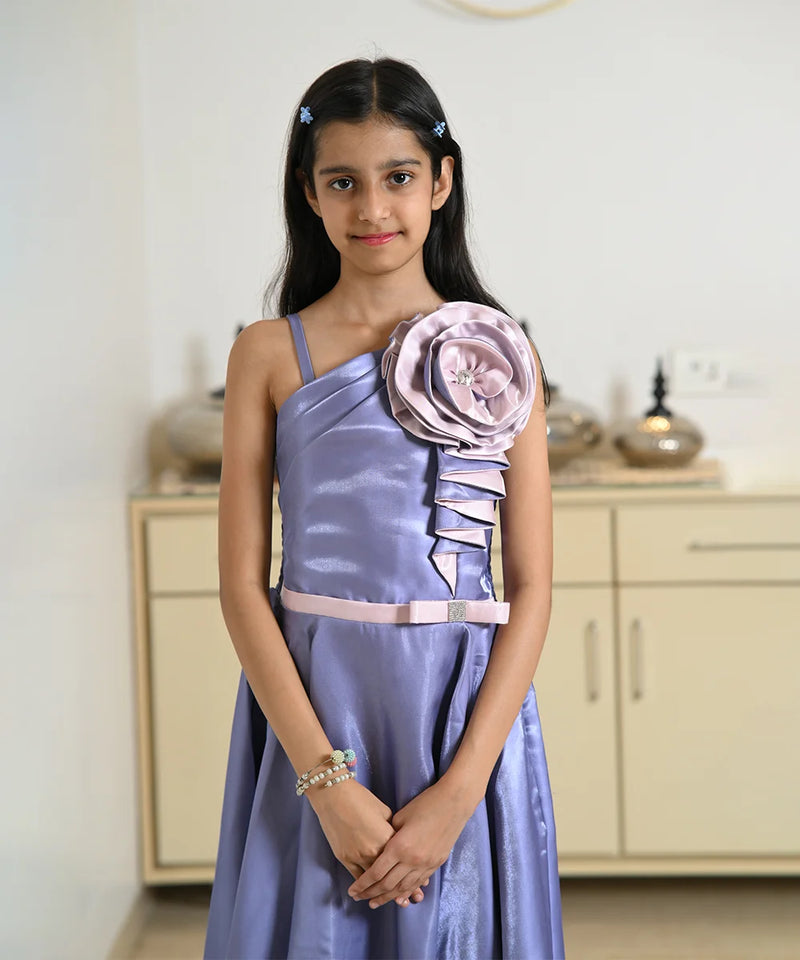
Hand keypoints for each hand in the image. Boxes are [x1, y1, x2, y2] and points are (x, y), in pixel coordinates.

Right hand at [307, 778, 426, 907]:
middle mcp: (375, 852)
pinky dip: (364, 886)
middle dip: (400, 890)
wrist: (334, 796)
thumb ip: (393, 830)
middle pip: (390, 876)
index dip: (411, 873)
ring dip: (381, 893)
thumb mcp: (383, 811)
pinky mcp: (345, 858)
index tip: (420, 884)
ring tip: (391, 900)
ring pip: (374, 881)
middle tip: (408, 900)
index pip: (402, 861)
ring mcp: (358, 856)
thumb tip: (398, 841)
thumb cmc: (361, 799)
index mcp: (388, 839)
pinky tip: (369, 893)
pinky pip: (358, 877)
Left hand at [345, 777, 474, 908]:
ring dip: (388, 897)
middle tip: (360, 899)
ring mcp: (425, 864)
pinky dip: (406, 892)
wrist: (454, 803)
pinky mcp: (436, 864)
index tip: (352, 891)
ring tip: (375, 902)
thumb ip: (389, 834)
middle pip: (388, 885)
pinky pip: (417, 883)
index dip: (363, 884)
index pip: (376, 873)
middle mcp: (412, 860)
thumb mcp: (401, 816)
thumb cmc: (425, 803)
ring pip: (403, 888)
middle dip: (371, 893)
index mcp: (399, 846)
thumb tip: (382, 847)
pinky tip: (399, 895)